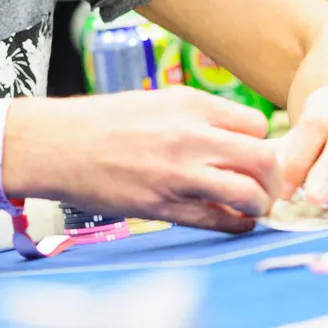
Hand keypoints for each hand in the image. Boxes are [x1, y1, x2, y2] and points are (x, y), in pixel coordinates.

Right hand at [6, 87, 282, 232]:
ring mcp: (179, 173)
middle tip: (266, 188)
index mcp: (189, 104)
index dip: (261, 144)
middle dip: (272, 178)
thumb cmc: (100, 122)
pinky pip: (219, 221)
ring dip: (258, 205)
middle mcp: (191, 136)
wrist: (54, 144)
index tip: (255, 157)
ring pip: (250, 194)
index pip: (256, 125)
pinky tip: (231, 222)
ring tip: (250, 208)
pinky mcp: (163, 205)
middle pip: (265, 159)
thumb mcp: (154, 102)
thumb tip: (233, 138)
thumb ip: (195, 118)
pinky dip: (235, 225)